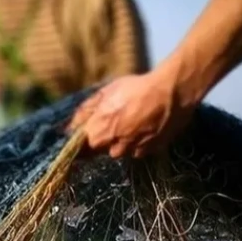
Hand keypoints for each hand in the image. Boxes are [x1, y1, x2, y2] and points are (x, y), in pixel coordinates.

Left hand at [67, 71, 199, 157]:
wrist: (172, 92)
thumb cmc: (135, 89)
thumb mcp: (105, 93)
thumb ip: (85, 112)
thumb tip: (69, 127)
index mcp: (99, 134)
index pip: (80, 151)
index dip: (78, 147)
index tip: (78, 142)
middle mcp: (114, 148)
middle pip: (101, 150)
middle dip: (102, 138)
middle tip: (112, 121)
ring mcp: (134, 152)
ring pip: (120, 150)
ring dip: (121, 141)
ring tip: (131, 121)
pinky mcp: (151, 151)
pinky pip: (138, 150)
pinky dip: (137, 142)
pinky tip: (144, 126)